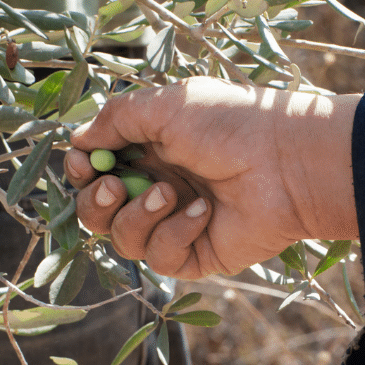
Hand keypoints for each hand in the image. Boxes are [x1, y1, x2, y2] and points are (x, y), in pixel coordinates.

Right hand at [65, 77, 359, 278]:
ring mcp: (175, 223)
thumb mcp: (166, 106)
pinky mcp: (196, 255)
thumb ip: (116, 119)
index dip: (81, 170)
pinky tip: (204, 212)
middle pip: (96, 212)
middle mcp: (157, 186)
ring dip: (139, 216)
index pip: (94, 169)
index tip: (84, 162)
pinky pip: (160, 258)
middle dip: (95, 201)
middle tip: (117, 186)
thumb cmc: (231, 124)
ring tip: (171, 193)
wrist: (287, 161)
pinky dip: (175, 233)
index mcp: (150, 148)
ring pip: (122, 240)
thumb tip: (76, 141)